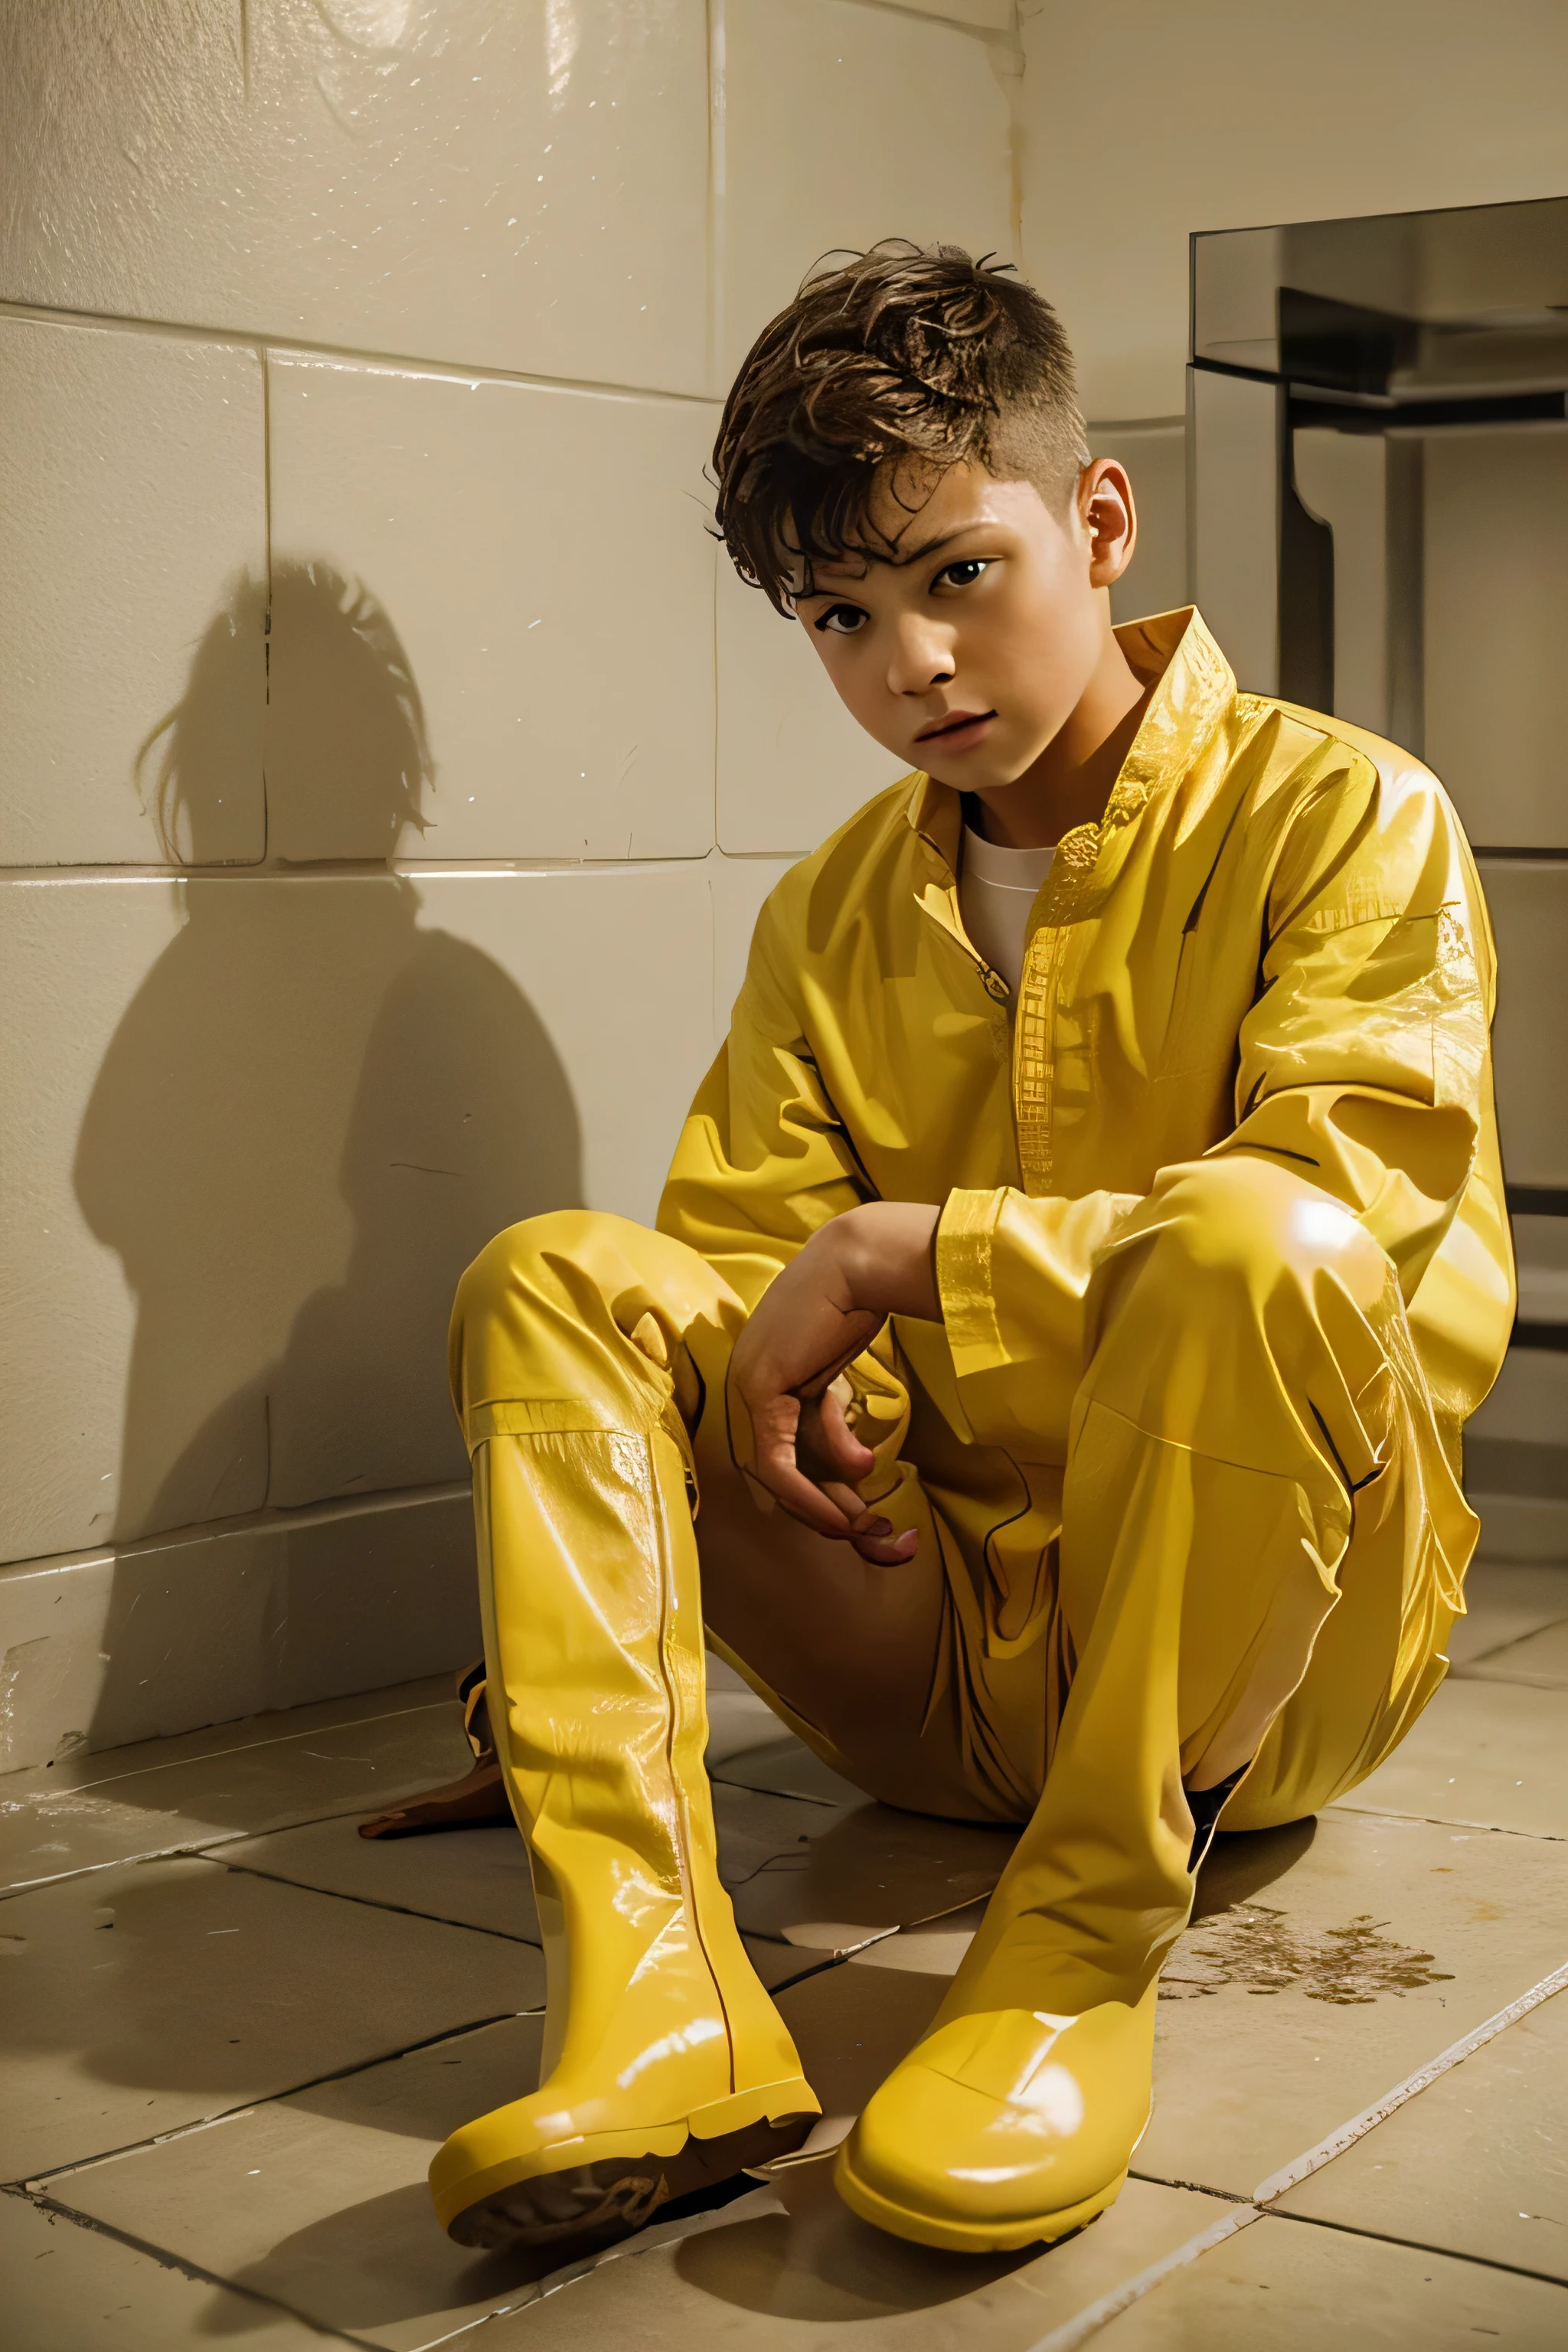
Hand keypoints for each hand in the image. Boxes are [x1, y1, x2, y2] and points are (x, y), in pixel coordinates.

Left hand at [729, 1202, 939, 1563]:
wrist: (860, 1262)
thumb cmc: (859, 1303)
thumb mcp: (839, 1373)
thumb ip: (831, 1419)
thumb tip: (854, 1467)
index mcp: (763, 1377)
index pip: (782, 1449)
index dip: (816, 1491)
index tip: (856, 1517)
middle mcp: (748, 1383)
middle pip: (777, 1468)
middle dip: (822, 1508)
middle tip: (867, 1535)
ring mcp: (747, 1384)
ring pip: (775, 1473)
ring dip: (820, 1507)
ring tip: (863, 1527)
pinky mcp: (758, 1388)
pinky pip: (778, 1460)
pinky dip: (808, 1492)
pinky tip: (844, 1514)